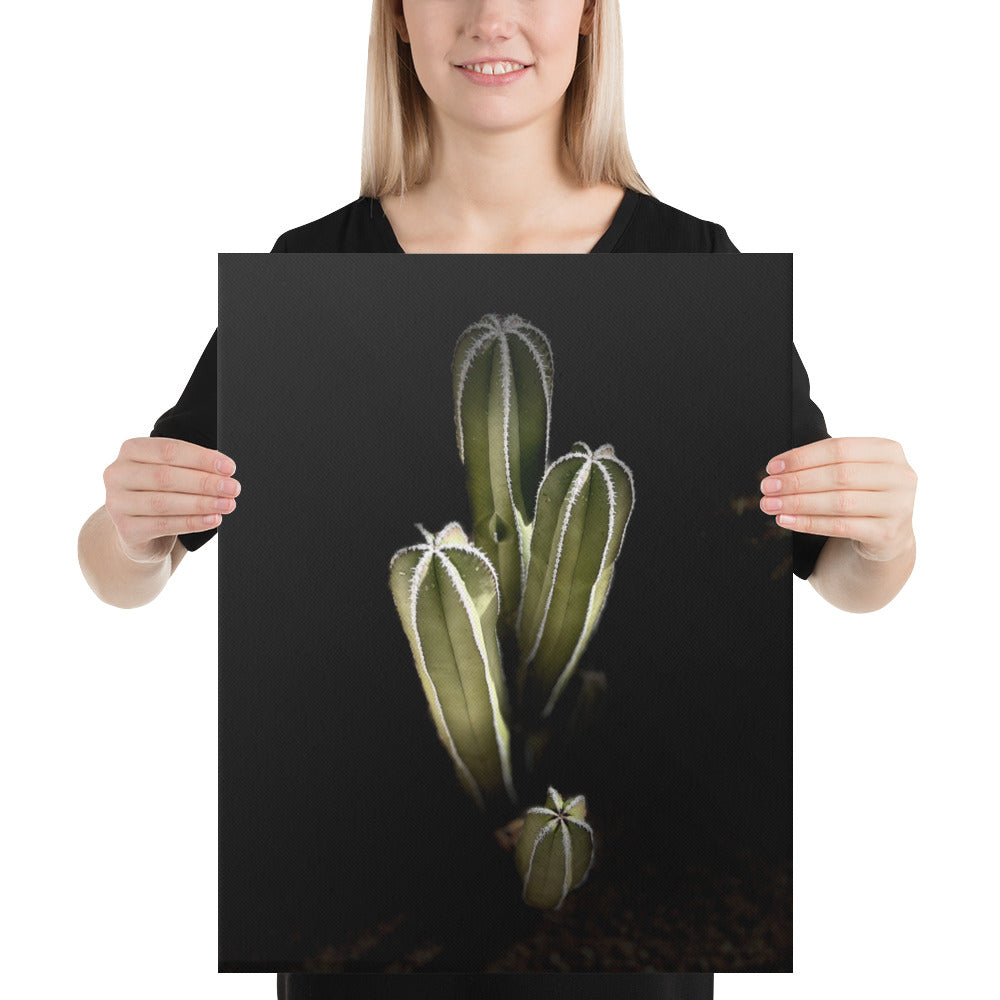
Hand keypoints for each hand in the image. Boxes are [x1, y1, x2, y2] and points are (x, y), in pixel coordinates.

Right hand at [103, 437, 239, 562]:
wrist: (139, 532)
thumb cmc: (161, 494)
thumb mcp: (174, 473)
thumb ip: (193, 466)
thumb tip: (224, 468)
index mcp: (131, 450)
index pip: (169, 450)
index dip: (202, 458)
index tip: (229, 467)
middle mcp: (118, 474)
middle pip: (166, 476)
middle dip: (204, 482)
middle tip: (232, 488)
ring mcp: (117, 503)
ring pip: (164, 502)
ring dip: (201, 503)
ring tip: (227, 504)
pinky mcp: (126, 529)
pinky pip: (164, 525)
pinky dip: (192, 522)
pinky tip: (212, 519)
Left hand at [759, 437, 916, 561]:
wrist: (887, 535)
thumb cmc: (862, 495)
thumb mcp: (853, 472)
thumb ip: (825, 464)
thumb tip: (778, 469)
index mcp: (889, 451)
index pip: (839, 448)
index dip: (802, 457)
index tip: (773, 467)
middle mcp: (900, 476)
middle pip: (839, 475)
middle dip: (796, 481)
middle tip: (767, 487)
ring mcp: (899, 506)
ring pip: (839, 502)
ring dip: (798, 503)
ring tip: (771, 504)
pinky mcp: (889, 533)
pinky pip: (840, 527)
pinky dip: (808, 523)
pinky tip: (786, 520)